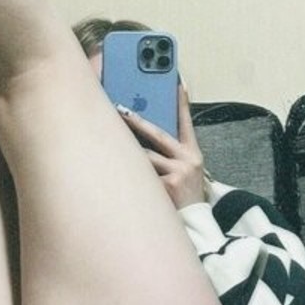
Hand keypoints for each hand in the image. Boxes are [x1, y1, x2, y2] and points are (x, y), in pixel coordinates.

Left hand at [120, 85, 206, 208]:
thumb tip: (146, 135)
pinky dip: (129, 176)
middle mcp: (188, 160)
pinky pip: (141, 176)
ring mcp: (177, 174)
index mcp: (193, 153)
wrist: (195, 223)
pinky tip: (118, 177)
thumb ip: (172, 154)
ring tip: (109, 142)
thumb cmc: (184, 194)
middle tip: (120, 109)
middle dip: (137, 121)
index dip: (182, 102)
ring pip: (145, 156)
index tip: (177, 82)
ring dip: (128, 152)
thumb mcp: (186, 170)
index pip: (186, 122)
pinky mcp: (166, 188)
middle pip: (158, 134)